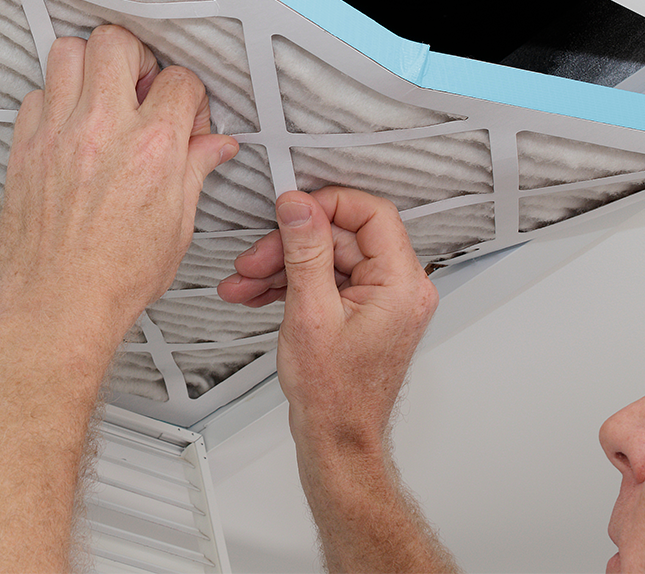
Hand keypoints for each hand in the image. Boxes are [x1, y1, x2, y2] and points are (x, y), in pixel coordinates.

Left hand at [0, 25, 237, 353]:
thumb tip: (214, 145)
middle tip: (137, 87)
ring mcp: (58, 133)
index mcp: (153, 148)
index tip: (181, 115)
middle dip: (134, 57)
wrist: (58, 306)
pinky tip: (67, 128)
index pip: (179, 80)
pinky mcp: (25, 147)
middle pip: (116, 42)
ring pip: (67, 51)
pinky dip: (53, 101)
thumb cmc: (116, 278)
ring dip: (87, 67)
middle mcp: (104, 129)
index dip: (186, 95)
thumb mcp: (177, 225)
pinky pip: (35, 94)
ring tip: (99, 97)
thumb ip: (195, 170)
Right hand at [217, 188, 437, 451]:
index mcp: (400, 284)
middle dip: (288, 246)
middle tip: (253, 260)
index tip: (290, 210)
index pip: (371, 214)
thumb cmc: (334, 394)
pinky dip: (291, 284)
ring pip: (326, 259)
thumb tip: (298, 205)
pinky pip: (326, 280)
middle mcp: (399, 288)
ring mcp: (380, 300)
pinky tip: (257, 293)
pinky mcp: (361, 310)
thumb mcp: (310, 312)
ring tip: (244, 282)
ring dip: (281, 266)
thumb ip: (305, 250)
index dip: (326, 205)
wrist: (335, 440)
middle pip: (340, 237)